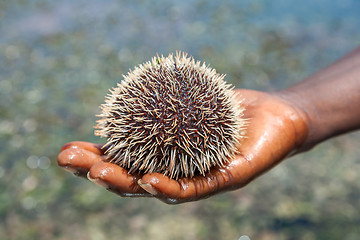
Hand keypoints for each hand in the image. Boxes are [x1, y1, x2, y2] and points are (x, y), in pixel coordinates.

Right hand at [57, 89, 308, 203]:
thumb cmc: (231, 110)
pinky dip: (169, 188)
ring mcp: (200, 181)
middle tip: (69, 161)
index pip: (126, 162)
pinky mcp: (226, 181)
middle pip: (133, 179)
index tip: (66, 150)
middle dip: (99, 172)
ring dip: (125, 183)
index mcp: (167, 158)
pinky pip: (195, 189)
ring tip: (99, 172)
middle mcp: (178, 174)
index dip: (95, 159)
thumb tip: (132, 93)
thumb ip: (165, 104)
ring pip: (156, 190)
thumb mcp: (192, 101)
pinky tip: (148, 182)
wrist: (278, 116)